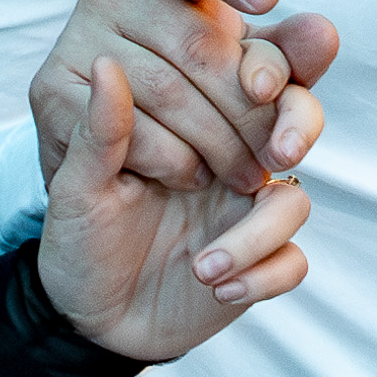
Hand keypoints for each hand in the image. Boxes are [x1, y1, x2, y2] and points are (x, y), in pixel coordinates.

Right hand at [29, 0, 337, 198]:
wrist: (113, 160)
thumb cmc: (193, 102)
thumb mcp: (244, 77)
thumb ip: (289, 58)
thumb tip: (324, 35)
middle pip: (200, 46)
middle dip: (252, 110)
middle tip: (280, 156)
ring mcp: (75, 38)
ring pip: (169, 94)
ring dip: (220, 145)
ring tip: (243, 174)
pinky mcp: (48, 91)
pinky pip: (128, 131)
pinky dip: (173, 161)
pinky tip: (191, 174)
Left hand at [34, 49, 311, 362]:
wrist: (87, 313)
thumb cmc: (80, 238)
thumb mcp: (78, 186)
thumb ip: (99, 132)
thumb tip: (107, 63)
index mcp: (192, 124)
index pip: (248, 72)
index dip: (271, 64)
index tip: (257, 84)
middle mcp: (231, 162)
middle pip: (298, 121)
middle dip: (299, 127)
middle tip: (280, 151)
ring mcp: (248, 214)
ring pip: (293, 202)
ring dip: (257, 233)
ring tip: (202, 267)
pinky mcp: (259, 267)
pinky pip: (290, 264)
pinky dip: (261, 277)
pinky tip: (218, 289)